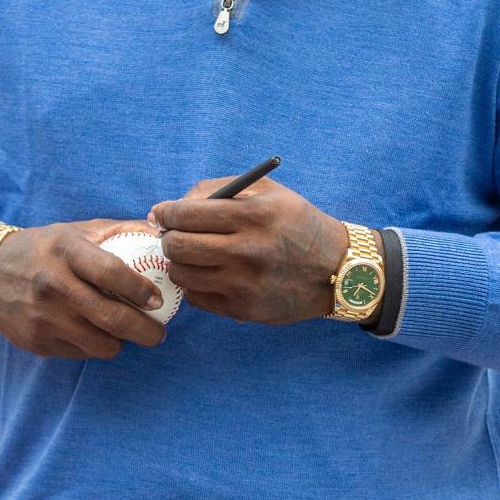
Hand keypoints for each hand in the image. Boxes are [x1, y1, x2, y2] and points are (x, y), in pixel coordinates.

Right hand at [0, 218, 168, 359]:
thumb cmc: (44, 249)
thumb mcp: (76, 231)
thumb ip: (119, 231)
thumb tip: (162, 236)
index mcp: (66, 252)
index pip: (112, 273)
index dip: (141, 289)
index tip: (158, 300)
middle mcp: (53, 285)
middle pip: (112, 318)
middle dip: (146, 331)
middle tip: (159, 333)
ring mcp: (43, 318)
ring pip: (100, 345)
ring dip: (120, 342)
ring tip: (124, 332)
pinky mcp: (36, 342)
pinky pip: (80, 353)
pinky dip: (93, 346)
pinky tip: (91, 332)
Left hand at [148, 177, 357, 324]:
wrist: (337, 270)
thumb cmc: (296, 224)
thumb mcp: (268, 192)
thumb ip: (219, 189)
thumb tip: (173, 207)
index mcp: (254, 215)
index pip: (186, 215)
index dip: (165, 213)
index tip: (161, 214)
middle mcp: (248, 251)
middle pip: (178, 246)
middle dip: (168, 238)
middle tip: (173, 235)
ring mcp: (245, 284)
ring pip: (182, 274)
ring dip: (179, 262)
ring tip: (192, 255)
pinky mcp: (244, 310)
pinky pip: (197, 298)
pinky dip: (195, 284)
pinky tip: (210, 274)